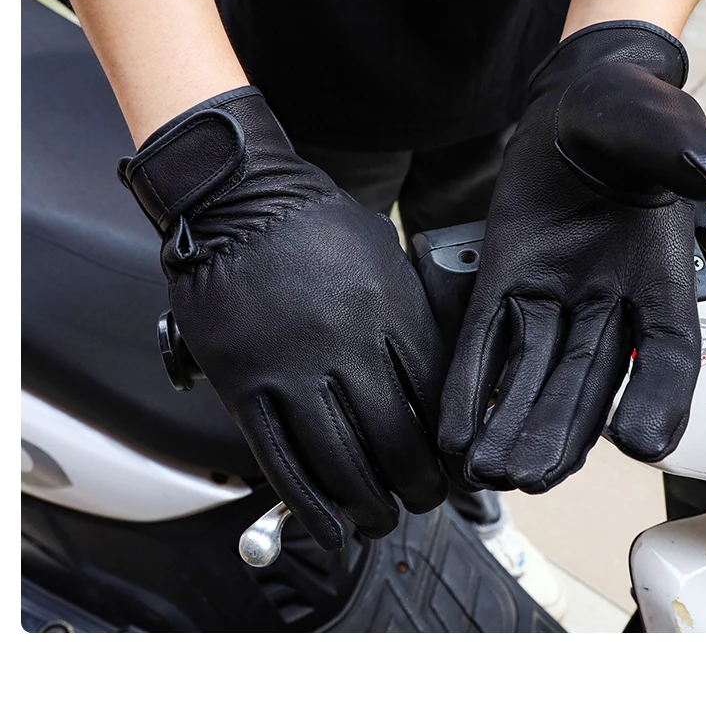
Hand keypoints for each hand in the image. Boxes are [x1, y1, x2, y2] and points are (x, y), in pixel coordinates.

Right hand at [120, 86, 447, 544]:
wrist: (232, 196)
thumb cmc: (311, 223)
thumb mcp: (385, 257)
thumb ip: (411, 320)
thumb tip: (440, 387)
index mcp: (387, 310)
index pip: (433, 403)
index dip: (447, 449)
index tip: (452, 469)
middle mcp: (343, 346)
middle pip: (394, 445)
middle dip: (416, 489)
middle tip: (421, 501)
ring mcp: (290, 370)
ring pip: (341, 465)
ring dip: (368, 506)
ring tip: (380, 519)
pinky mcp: (245, 388)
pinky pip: (282, 463)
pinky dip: (310, 509)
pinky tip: (330, 531)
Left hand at [440, 21, 705, 491]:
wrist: (578, 104)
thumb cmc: (626, 116)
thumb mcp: (656, 120)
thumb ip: (677, 147)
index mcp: (661, 277)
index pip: (669, 352)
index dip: (660, 400)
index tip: (642, 443)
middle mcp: (609, 305)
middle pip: (589, 383)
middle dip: (560, 432)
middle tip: (533, 474)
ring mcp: (553, 303)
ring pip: (534, 378)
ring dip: (511, 427)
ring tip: (490, 472)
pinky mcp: (505, 289)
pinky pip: (485, 347)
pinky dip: (470, 390)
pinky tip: (455, 434)